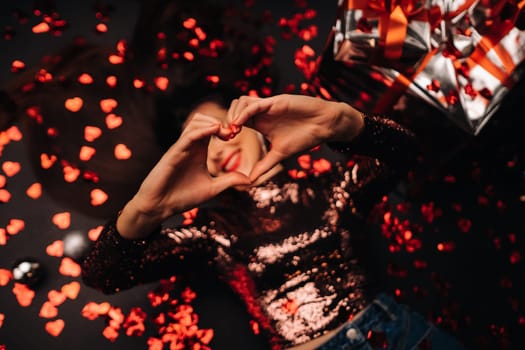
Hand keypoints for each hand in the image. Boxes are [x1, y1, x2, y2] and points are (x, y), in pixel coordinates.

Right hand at [117, 113, 249, 238]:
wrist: (160, 207)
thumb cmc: (182, 196)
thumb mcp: (212, 188)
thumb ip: (229, 181)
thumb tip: (250, 180)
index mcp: (198, 150)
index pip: (211, 128)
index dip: (225, 128)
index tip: (236, 135)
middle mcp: (190, 146)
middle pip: (203, 120)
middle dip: (220, 121)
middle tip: (232, 133)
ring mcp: (181, 148)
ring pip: (195, 123)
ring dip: (212, 123)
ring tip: (226, 133)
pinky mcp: (174, 153)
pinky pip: (187, 136)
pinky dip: (202, 131)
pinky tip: (214, 131)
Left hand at [228, 94, 363, 180]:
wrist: (324, 126)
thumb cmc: (305, 138)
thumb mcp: (280, 154)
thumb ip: (265, 165)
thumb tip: (250, 181)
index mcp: (260, 123)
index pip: (236, 120)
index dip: (228, 128)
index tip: (226, 141)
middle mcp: (262, 112)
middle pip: (234, 107)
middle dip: (227, 119)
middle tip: (228, 134)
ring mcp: (268, 105)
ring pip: (241, 101)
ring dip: (233, 114)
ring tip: (234, 129)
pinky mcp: (276, 101)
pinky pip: (255, 104)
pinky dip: (244, 112)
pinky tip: (240, 124)